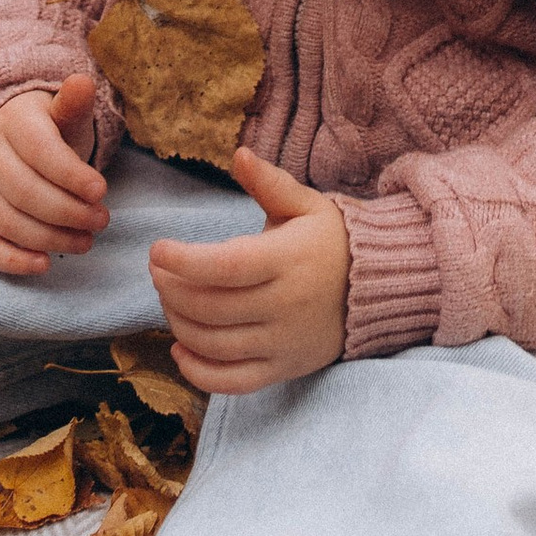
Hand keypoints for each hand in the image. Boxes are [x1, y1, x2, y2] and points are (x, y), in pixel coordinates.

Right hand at [0, 74, 108, 275]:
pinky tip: (44, 264)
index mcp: (14, 123)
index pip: (39, 151)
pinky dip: (11, 260)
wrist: (6, 138)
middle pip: (23, 191)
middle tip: (101, 220)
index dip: (70, 175)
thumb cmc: (45, 129)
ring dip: (49, 238)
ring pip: (6, 221)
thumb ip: (73, 104)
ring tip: (86, 242)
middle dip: (67, 211)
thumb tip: (82, 83)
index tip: (101, 191)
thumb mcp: (62, 112)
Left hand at [146, 149, 349, 393]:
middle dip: (171, 289)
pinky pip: (232, 382)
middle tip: (158, 271)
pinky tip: (179, 348)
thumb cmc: (332, 241)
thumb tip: (239, 154)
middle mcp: (286, 305)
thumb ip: (270, 183)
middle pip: (212, 307)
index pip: (227, 266)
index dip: (185, 261)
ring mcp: (283, 343)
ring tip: (168, 298)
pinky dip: (198, 372)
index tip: (156, 250)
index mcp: (289, 260)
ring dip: (178, 322)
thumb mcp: (307, 205)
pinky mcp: (283, 369)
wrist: (378, 289)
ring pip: (215, 344)